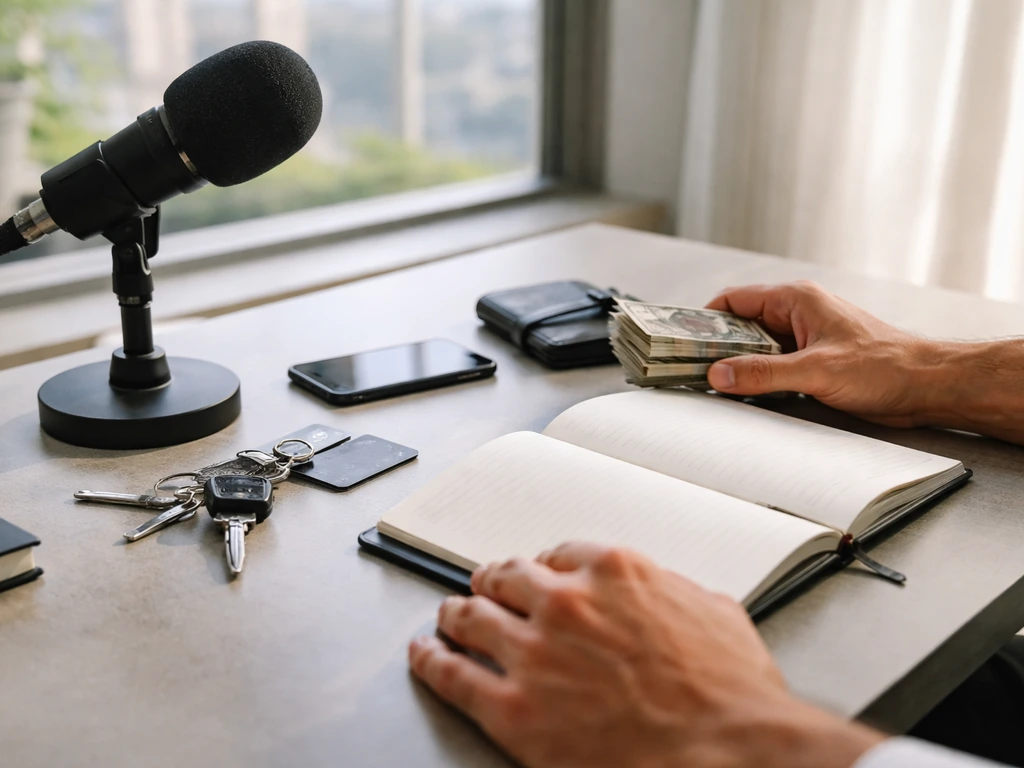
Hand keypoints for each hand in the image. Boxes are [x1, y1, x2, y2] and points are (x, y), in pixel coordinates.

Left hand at [409, 543, 882, 767]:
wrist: (729, 755)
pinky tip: (425, 655)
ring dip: (456, 613)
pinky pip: (452, 674)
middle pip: (507, 577)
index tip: (537, 572)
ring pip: (471, 616)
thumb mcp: (717, 614)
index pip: (559, 554)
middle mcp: (566, 602)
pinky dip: (431, 660)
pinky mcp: (513, 709)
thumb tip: (671, 596)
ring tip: (448, 616)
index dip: (543, 565)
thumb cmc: (732, 696)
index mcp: (615, 572)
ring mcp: (534, 653)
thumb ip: (677, 594)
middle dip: (493, 581)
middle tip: (485, 586)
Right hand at [705, 281, 941, 427]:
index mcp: (796, 300)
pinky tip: (744, 399)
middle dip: (716, 348)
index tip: (682, 340)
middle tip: (690, 370)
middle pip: (740, 327)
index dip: (705, 319)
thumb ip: (763, 373)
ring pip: (754, 351)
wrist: (928, 387)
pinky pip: (772, 369)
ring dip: (737, 369)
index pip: (734, 301)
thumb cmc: (886, 366)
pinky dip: (756, 382)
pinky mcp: (812, 364)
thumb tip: (718, 375)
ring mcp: (804, 341)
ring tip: (712, 387)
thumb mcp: (816, 371)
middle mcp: (797, 316)